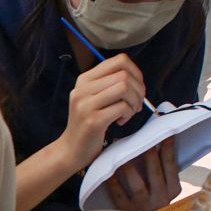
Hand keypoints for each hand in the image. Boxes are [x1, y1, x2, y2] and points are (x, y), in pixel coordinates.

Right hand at [57, 53, 147, 169]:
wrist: (72, 149)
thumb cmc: (89, 123)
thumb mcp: (94, 98)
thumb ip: (110, 84)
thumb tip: (136, 78)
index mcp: (85, 79)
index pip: (119, 60)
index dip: (136, 72)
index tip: (136, 87)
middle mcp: (82, 89)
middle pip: (124, 75)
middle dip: (138, 90)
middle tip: (136, 104)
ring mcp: (86, 104)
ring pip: (124, 87)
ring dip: (134, 101)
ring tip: (129, 112)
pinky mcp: (93, 120)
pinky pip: (122, 107)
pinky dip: (128, 114)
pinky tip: (120, 121)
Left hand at [105, 134, 181, 210]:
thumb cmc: (156, 202)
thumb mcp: (167, 189)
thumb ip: (164, 171)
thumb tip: (158, 143)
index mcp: (172, 190)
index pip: (172, 166)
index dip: (168, 149)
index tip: (164, 134)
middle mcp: (160, 198)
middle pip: (155, 172)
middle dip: (149, 154)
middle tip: (141, 137)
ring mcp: (143, 206)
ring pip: (137, 184)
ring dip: (129, 167)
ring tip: (122, 151)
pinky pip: (118, 194)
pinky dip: (112, 182)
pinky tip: (106, 170)